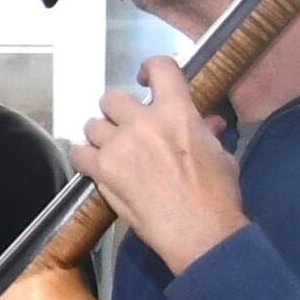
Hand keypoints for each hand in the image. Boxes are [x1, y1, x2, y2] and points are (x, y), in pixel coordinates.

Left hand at [84, 58, 248, 272]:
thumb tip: (207, 123)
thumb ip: (206, 134)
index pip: (160, 68)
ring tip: (114, 150)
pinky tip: (96, 166)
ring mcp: (118, 145)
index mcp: (177, 112)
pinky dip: (85, 157)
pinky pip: (79, 152)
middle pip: (113, 98)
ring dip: (102, 135)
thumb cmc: (218, 194)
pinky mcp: (102, 169)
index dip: (150, 68)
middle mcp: (143, 122)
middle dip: (119, 111)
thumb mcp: (221, 156)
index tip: (145, 79)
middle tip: (128, 128)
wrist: (201, 231)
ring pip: (92, 124)